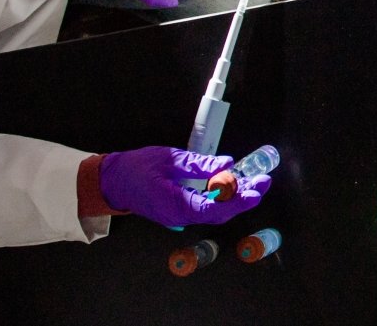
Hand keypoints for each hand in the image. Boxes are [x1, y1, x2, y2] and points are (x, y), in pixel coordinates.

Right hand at [98, 147, 267, 227]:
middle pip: (219, 212)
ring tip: (252, 180)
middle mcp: (180, 216)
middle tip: (263, 181)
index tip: (258, 189)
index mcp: (176, 204)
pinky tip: (231, 185)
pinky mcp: (178, 212)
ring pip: (213, 211)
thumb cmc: (136, 168)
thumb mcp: (169, 159)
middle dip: (244, 198)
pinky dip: (220, 198)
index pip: (215, 208)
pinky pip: (204, 208)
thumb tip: (227, 164)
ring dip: (234, 198)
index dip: (239, 200)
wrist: (113, 182)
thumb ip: (199, 164)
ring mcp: (179, 217)